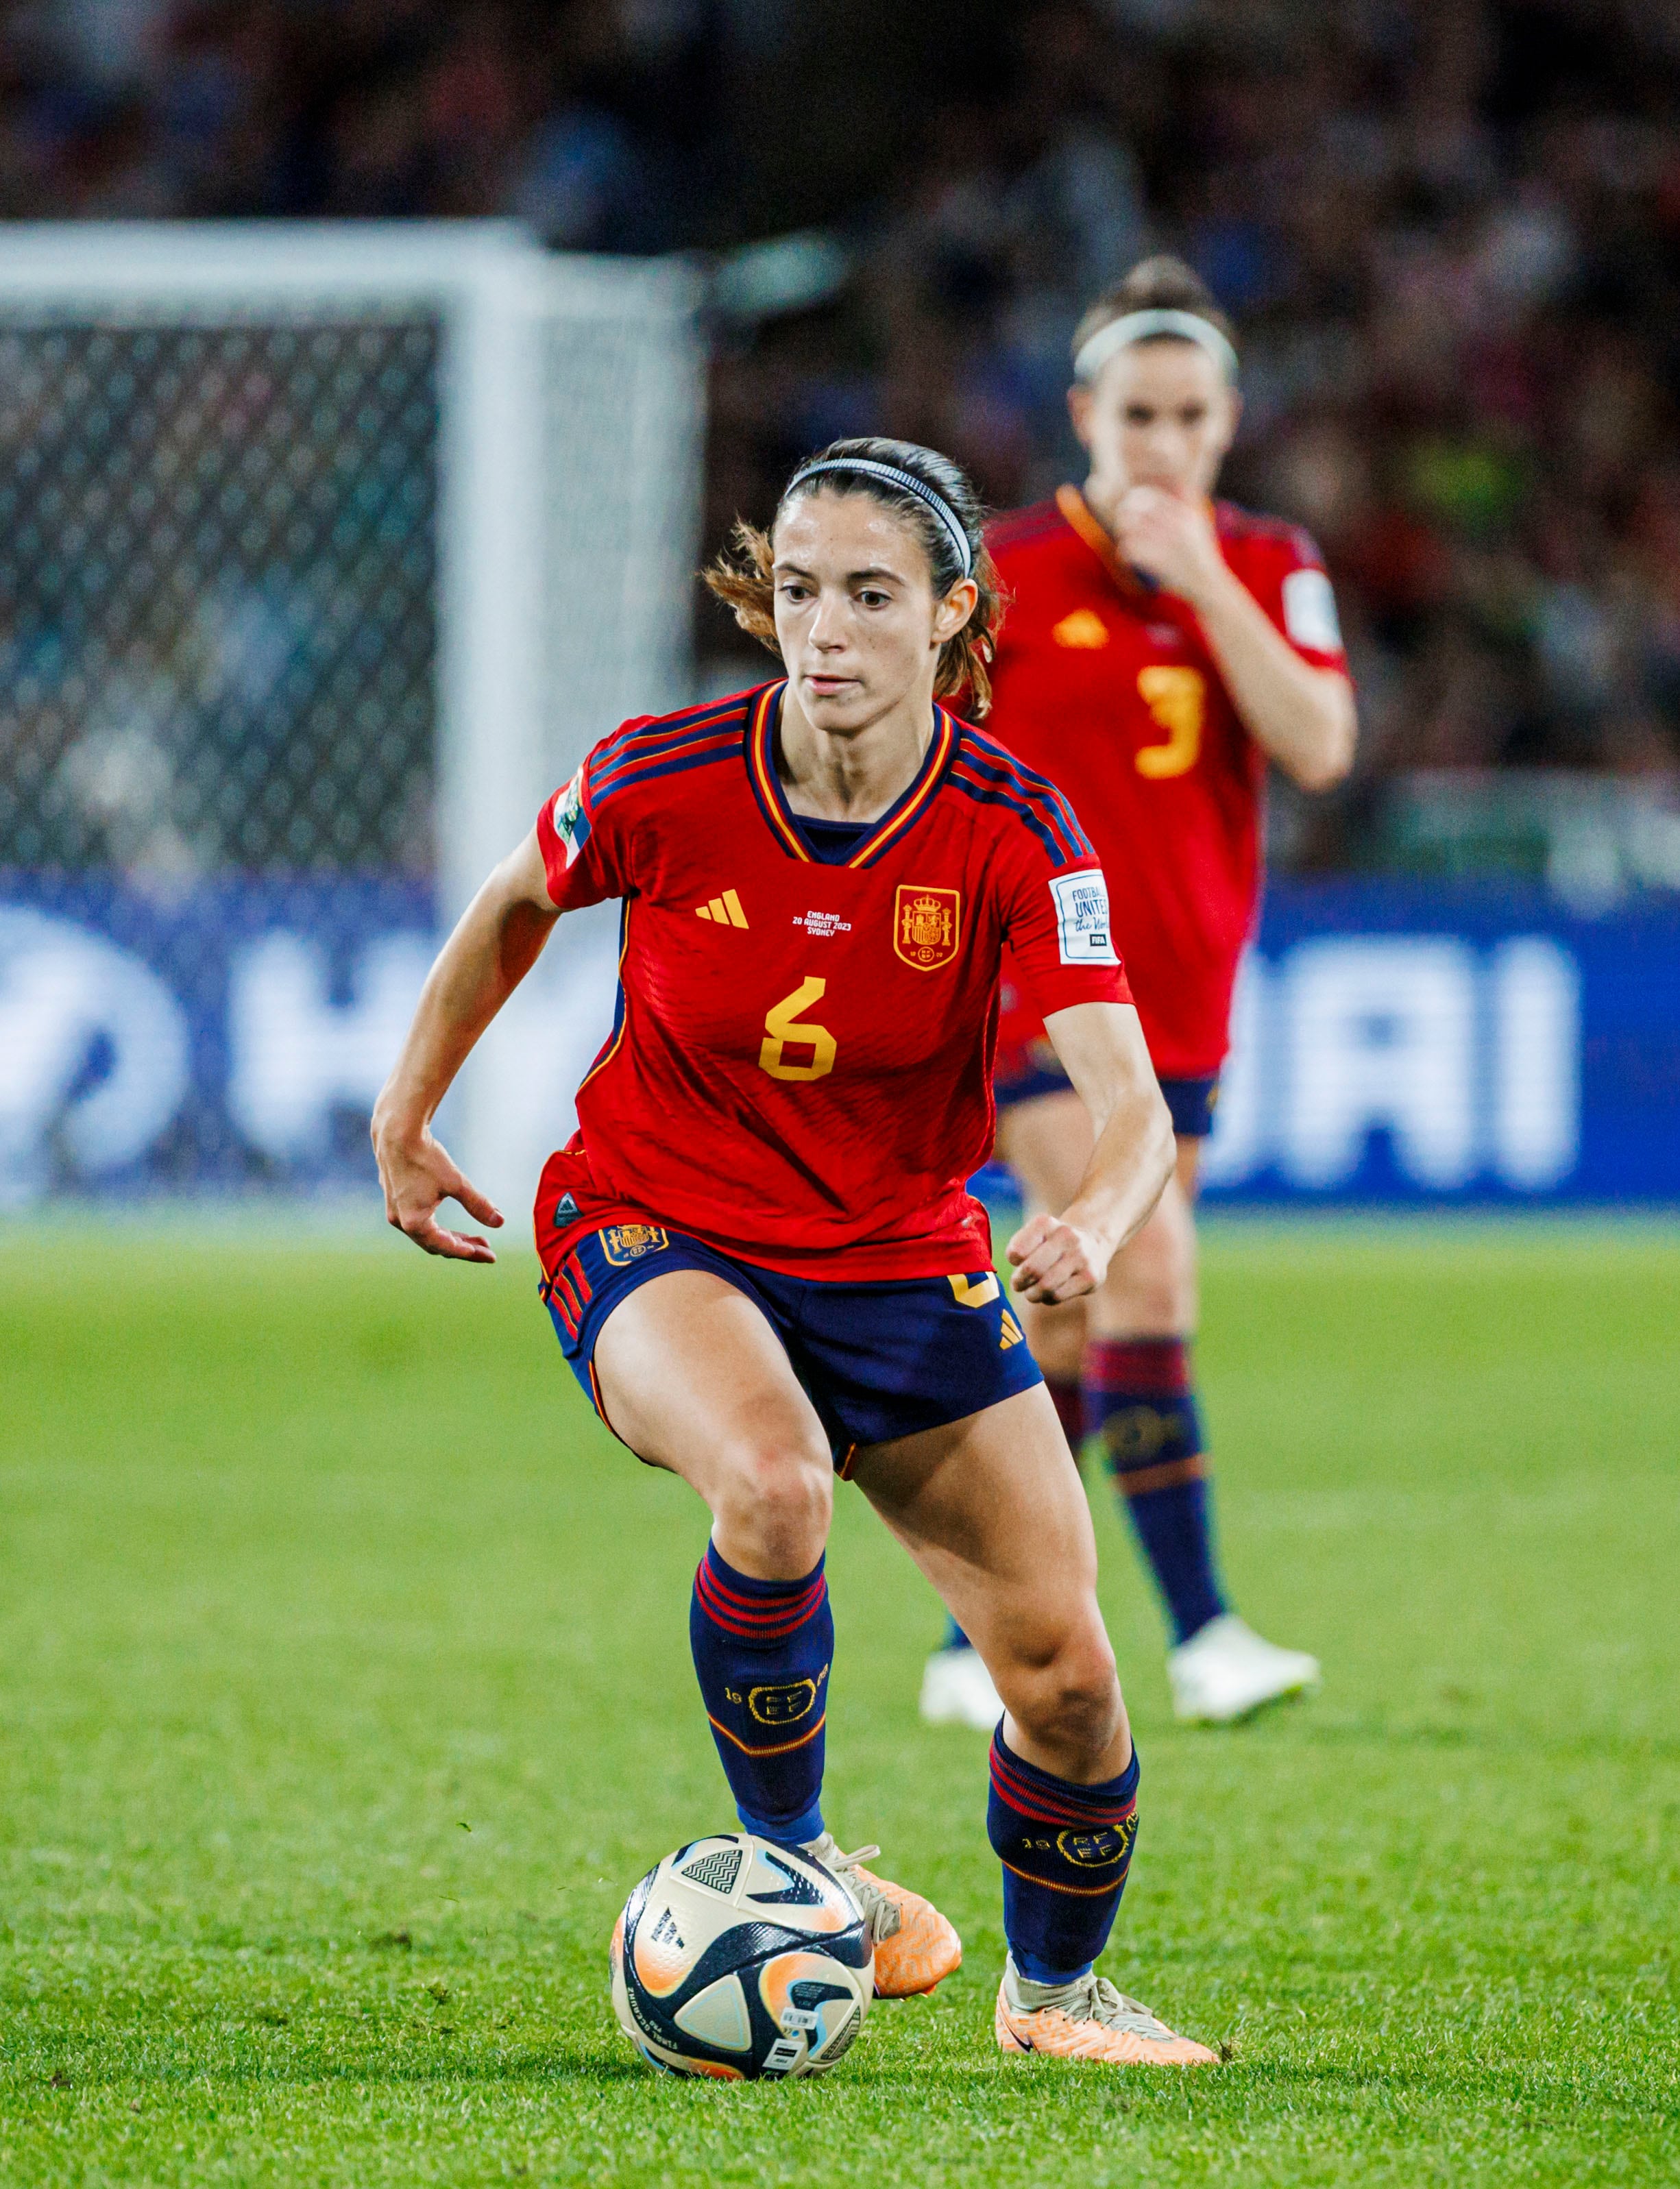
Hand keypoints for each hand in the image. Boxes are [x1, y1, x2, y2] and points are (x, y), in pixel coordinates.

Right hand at [372, 1114, 503, 1262]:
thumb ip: (478, 1205)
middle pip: (436, 1244)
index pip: (446, 1247)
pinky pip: (419, 1222)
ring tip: (476, 1238)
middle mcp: (401, 1222)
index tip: (489, 1255)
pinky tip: (451, 1223)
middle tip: (487, 1247)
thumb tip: (500, 1222)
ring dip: (451, 1237)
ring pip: (428, 1234)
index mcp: (414, 1223)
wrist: (396, 1133)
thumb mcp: (456, 1183)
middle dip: (463, 1246)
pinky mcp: (395, 1199)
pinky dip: (438, 1226)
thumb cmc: (426, 1157)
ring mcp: (395, 1211)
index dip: (469, 1253)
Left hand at [1006, 1213, 1109, 1304]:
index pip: (1017, 1251)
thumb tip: (1017, 1281)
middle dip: (1020, 1282)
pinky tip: (1050, 1293)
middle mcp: (1066, 1235)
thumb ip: (1017, 1251)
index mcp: (1045, 1223)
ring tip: (1032, 1293)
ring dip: (1033, 1294)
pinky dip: (1048, 1299)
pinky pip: (1058, 1296)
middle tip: (1019, 1285)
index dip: (1013, 1261)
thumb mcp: (1034, 1237)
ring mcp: (1081, 1256)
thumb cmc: (1052, 1245)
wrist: (1092, 1245)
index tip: (1018, 1262)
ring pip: (1046, 1286)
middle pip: (1032, 1269)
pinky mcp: (1090, 1277)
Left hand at [1112, 486, 1226, 607]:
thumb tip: (1180, 481)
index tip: (1130, 507)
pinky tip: (1126, 557)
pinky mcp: (1161, 562)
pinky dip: (1125, 552)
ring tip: (1124, 540)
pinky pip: (1132, 549)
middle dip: (1125, 513)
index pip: (1152, 496)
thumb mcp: (1199, 523)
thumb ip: (1189, 501)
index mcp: (1185, 513)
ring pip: (1131, 527)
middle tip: (1122, 523)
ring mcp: (1169, 543)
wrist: (1210, 586)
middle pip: (1139, 507)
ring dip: (1123, 533)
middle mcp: (1178, 525)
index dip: (1136, 499)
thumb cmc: (1201, 555)